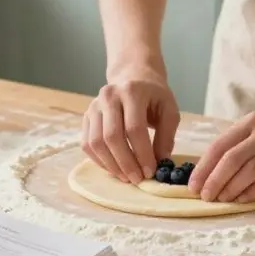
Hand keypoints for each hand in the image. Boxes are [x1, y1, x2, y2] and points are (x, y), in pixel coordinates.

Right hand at [81, 69, 180, 183]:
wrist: (133, 76)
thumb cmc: (153, 95)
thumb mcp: (169, 110)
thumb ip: (166, 135)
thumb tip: (160, 162)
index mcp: (132, 91)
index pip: (134, 128)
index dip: (142, 153)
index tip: (150, 171)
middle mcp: (108, 96)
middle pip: (112, 136)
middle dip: (125, 162)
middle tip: (137, 179)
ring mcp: (94, 106)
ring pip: (95, 142)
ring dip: (111, 165)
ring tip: (126, 177)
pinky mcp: (86, 116)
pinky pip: (86, 144)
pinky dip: (99, 160)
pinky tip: (114, 168)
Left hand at [188, 107, 254, 202]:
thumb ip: (240, 144)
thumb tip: (211, 172)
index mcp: (251, 122)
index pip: (220, 145)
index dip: (204, 167)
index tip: (193, 185)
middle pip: (232, 158)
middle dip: (215, 180)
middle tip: (206, 197)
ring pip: (251, 170)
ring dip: (232, 188)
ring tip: (222, 199)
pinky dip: (254, 191)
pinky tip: (243, 199)